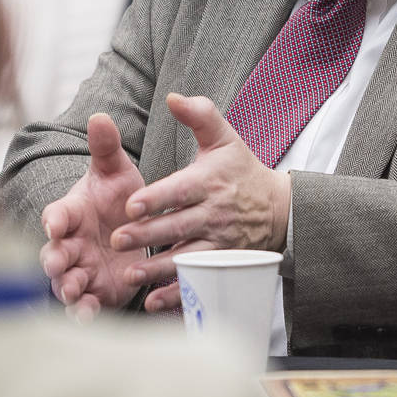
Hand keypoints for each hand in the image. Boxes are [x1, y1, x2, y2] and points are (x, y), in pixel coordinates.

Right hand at [38, 113, 143, 319]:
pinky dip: (83, 313)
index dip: (54, 220)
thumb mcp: (116, 171)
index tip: (55, 224)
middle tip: (57, 264)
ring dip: (66, 288)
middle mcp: (70, 243)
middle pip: (53, 252)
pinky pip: (83, 306)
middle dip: (53, 259)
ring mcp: (79, 269)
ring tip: (73, 293)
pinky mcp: (93, 292)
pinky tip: (87, 318)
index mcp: (72, 213)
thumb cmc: (118, 198)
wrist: (134, 230)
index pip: (56, 214)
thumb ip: (106, 148)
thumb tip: (100, 116)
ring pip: (64, 282)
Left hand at [116, 93, 291, 312]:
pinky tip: (153, 300)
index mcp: (209, 182)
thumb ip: (199, 114)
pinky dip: (177, 294)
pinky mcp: (223, 265)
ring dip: (157, 269)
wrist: (280, 209)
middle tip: (117, 240)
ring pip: (186, 258)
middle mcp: (214, 213)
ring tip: (130, 274)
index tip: (130, 205)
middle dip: (146, 235)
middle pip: (177, 226)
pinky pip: (199, 281)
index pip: (179, 190)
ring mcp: (220, 243)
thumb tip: (173, 96)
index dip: (156, 199)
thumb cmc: (241, 171)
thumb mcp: (224, 138)